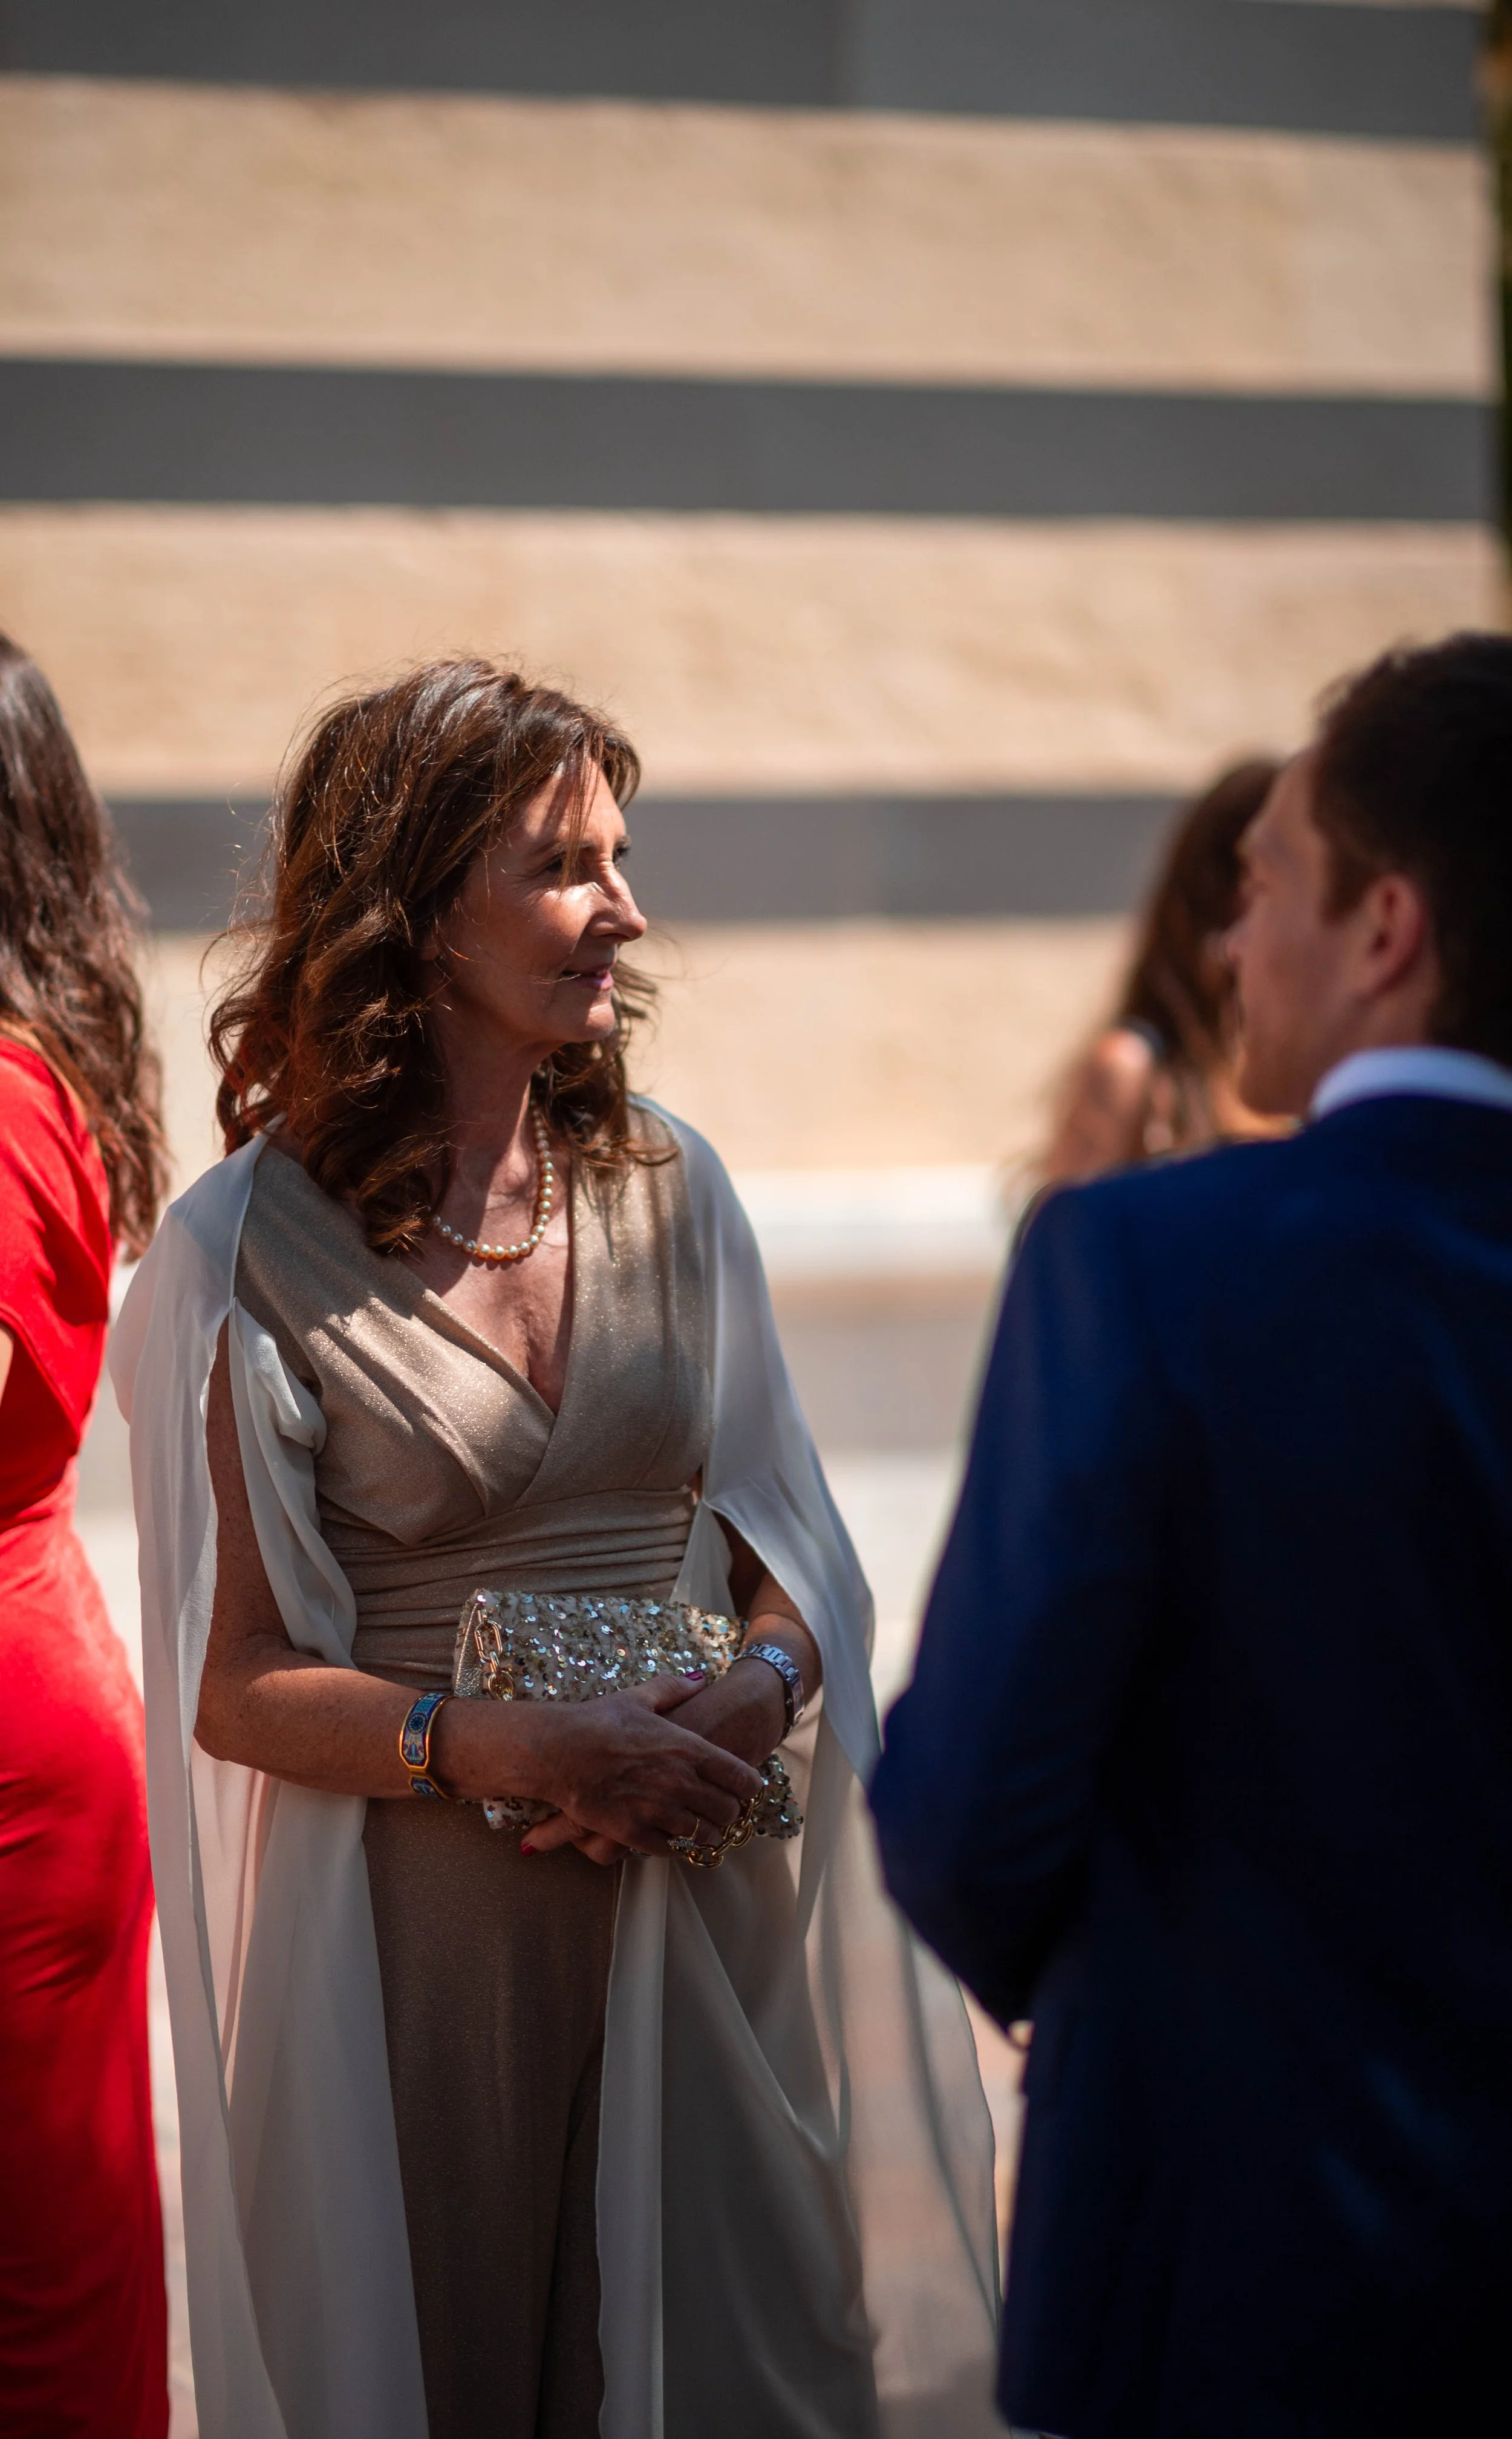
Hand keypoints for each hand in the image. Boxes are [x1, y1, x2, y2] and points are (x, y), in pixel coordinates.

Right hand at [523, 1658, 785, 1864]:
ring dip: (704, 1831)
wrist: (557, 1751)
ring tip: (700, 1826)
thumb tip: (700, 1679)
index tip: (745, 1787)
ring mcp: (658, 1811)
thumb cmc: (597, 1721)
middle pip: (728, 1811)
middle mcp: (680, 1783)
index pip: (741, 1778)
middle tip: (723, 1809)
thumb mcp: (639, 1697)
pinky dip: (672, 1845)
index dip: (749, 1786)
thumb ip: (674, 1688)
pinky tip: (668, 1836)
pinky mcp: (634, 1833)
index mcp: (688, 1749)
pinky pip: (669, 1849)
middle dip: (729, 1811)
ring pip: (702, 1835)